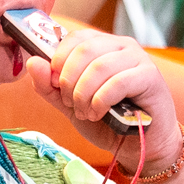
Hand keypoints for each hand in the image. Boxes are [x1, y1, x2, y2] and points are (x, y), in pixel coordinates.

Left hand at [28, 30, 182, 172]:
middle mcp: (121, 45)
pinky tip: (100, 113)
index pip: (74, 38)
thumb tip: (33, 62)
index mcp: (102, 45)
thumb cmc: (108, 121)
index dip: (58, 61)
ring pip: (100, 66)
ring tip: (86, 112)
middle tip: (70, 103)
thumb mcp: (69, 104)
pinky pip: (118, 82)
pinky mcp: (150, 76)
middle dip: (69, 81)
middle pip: (84, 50)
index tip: (56, 86)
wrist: (139, 146)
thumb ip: (49, 86)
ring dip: (85, 94)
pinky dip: (101, 101)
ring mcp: (139, 58)